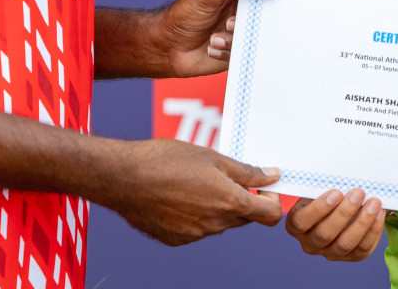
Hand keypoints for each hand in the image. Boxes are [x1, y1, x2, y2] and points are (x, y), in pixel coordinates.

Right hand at [99, 139, 281, 245]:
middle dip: (242, 200)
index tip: (261, 186)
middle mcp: (216, 224)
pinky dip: (196, 216)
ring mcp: (196, 235)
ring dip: (217, 207)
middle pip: (245, 218)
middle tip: (225, 177)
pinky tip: (178, 196)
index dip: (271, 200)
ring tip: (194, 182)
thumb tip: (273, 175)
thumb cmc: (166, 160)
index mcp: (229, 202)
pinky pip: (197, 229)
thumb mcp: (212, 157)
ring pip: (219, 223)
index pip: (270, 215)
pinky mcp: (177, 240)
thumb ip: (246, 171)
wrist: (124, 178)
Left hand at [155, 0, 277, 77]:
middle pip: (267, 14)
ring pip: (255, 36)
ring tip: (214, 38)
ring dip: (233, 39)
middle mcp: (243, 10)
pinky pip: (244, 53)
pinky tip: (211, 47)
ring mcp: (240, 31)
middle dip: (254, 22)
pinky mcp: (235, 51)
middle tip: (231, 23)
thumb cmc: (184, 14)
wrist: (165, 46)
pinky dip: (228, 52)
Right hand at [285, 188, 384, 261]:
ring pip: (345, 244)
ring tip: (374, 203)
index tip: (336, 192)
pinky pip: (362, 249)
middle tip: (359, 193)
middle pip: (325, 234)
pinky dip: (373, 231)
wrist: (339, 206)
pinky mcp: (349, 257)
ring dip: (362, 223)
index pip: (302, 221)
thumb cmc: (326, 193)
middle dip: (344, 213)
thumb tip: (343, 173)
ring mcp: (330, 252)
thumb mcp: (318, 187)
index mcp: (296, 224)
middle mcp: (310, 243)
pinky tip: (379, 214)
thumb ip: (323, 184)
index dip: (319, 208)